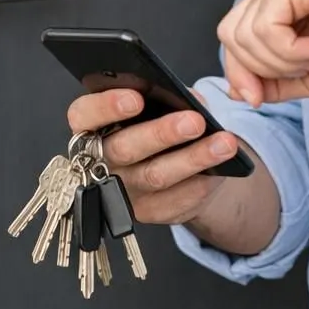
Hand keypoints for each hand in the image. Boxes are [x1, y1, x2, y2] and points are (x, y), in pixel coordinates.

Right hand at [65, 88, 241, 224]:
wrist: (174, 165)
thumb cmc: (158, 122)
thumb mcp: (158, 103)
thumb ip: (165, 96)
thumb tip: (189, 98)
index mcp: (92, 126)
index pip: (84, 115)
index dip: (106, 107)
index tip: (135, 98)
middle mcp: (99, 161)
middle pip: (123, 148)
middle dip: (161, 134)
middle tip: (194, 121)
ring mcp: (121, 191)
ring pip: (155, 176)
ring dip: (193, 159)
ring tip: (224, 143)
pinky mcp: (147, 212)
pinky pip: (174, 201)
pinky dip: (201, 183)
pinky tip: (221, 170)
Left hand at [217, 0, 308, 106]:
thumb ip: (272, 80)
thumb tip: (235, 90)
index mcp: (279, 4)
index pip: (233, 37)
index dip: (240, 73)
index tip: (260, 97)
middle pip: (230, 34)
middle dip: (258, 69)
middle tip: (301, 72)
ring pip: (244, 32)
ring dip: (280, 60)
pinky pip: (266, 25)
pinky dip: (288, 50)